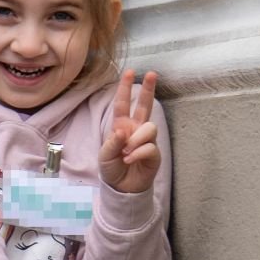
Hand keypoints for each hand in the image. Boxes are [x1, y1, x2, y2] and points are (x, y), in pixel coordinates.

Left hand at [101, 70, 162, 193]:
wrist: (122, 187)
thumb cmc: (112, 168)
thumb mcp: (105, 154)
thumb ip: (113, 142)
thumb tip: (123, 131)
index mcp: (121, 126)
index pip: (123, 104)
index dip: (125, 88)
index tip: (130, 72)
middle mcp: (135, 129)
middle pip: (144, 106)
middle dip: (148, 89)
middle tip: (152, 73)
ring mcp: (146, 140)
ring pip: (149, 128)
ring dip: (135, 140)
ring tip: (125, 153)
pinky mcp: (154, 152)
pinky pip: (149, 146)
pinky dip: (137, 153)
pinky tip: (129, 160)